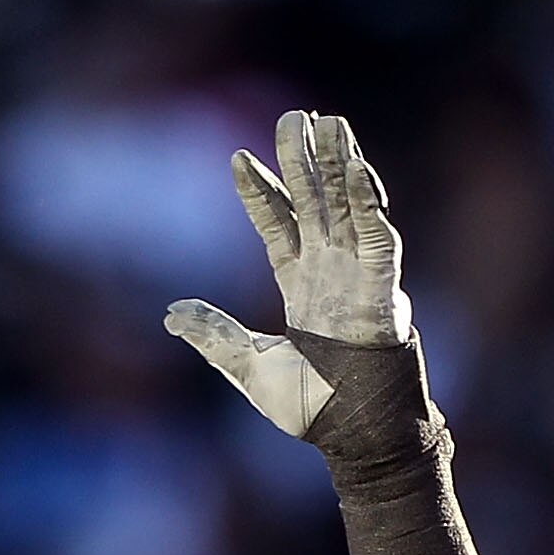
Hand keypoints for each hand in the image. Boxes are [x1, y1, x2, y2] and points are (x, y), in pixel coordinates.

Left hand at [164, 108, 410, 436]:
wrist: (352, 439)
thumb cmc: (312, 408)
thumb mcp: (247, 367)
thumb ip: (214, 336)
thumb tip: (170, 315)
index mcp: (302, 287)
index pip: (278, 225)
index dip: (259, 191)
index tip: (236, 157)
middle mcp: (332, 273)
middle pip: (316, 201)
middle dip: (303, 159)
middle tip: (292, 115)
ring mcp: (360, 278)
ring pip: (350, 207)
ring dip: (341, 164)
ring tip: (329, 121)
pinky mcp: (384, 291)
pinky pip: (378, 238)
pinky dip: (368, 203)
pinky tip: (357, 169)